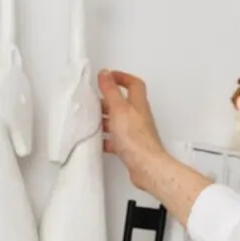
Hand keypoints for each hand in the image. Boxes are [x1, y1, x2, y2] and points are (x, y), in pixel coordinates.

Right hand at [99, 69, 212, 225]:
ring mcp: (135, 132)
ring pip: (118, 121)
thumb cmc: (137, 140)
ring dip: (106, 119)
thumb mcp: (119, 109)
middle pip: (124, 102)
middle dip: (109, 99)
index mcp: (138, 104)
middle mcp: (138, 117)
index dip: (122, 77)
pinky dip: (106, 138)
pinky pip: (116, 139)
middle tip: (97, 98)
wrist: (145, 166)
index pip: (133, 84)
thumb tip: (106, 74)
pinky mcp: (130, 147)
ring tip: (93, 118)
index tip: (109, 76)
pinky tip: (98, 141)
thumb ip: (111, 91)